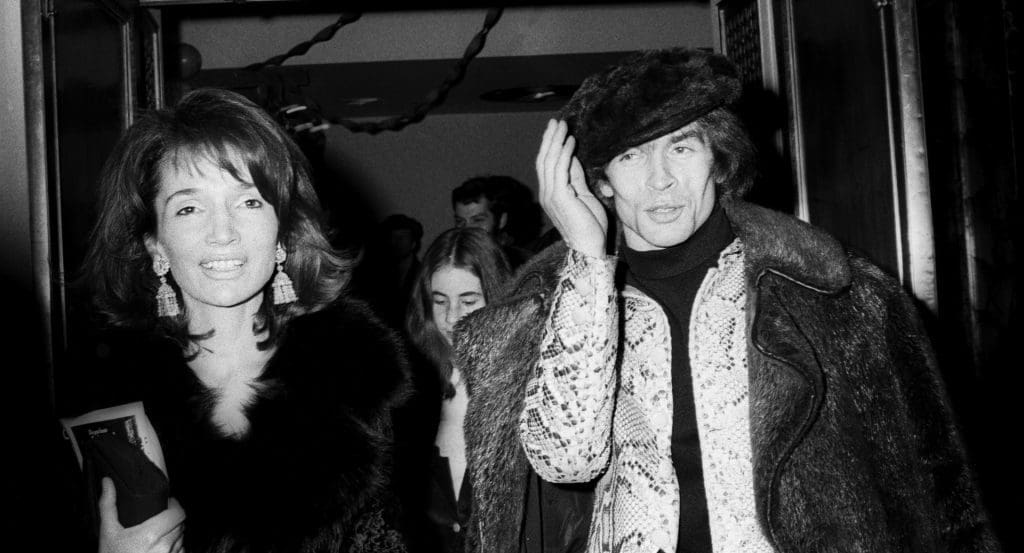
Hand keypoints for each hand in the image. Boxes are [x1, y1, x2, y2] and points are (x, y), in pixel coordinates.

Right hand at [98, 477, 185, 552]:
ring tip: (158, 536)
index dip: (175, 506)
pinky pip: (180, 552)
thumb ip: (108, 505)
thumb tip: (107, 482)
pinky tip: (159, 549)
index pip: (178, 513)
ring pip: (182, 539)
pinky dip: (174, 549)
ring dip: (174, 535)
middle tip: (159, 519)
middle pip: (180, 525)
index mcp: (151, 534)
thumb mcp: (107, 532)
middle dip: (172, 520)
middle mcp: (164, 547)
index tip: (167, 504)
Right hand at [536, 119, 608, 257]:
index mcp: (551, 194)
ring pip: (550, 162)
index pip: (547, 165)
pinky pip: (559, 169)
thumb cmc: (589, 226)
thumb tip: (572, 158)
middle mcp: (546, 194)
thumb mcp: (583, 196)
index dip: (550, 147)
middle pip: (544, 160)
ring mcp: (551, 196)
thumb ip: (575, 178)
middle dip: (550, 139)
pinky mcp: (559, 197)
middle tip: (555, 121)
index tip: (556, 131)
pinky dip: (564, 153)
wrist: (589, 247)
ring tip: (563, 126)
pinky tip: (570, 142)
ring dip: (556, 141)